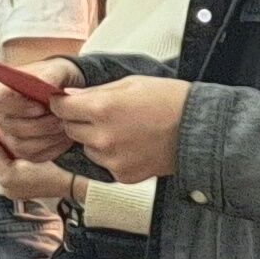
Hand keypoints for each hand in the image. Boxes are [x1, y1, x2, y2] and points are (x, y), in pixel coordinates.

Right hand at [0, 54, 78, 161]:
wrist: (63, 93)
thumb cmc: (56, 78)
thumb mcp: (58, 70)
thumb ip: (51, 76)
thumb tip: (48, 86)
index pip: (0, 101)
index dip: (20, 107)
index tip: (41, 107)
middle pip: (11, 127)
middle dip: (40, 126)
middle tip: (61, 119)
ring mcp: (7, 134)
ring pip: (22, 146)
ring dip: (47, 139)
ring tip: (65, 127)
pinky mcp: (21, 149)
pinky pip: (33, 157)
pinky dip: (52, 149)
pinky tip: (65, 138)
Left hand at [0, 156, 76, 207]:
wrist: (68, 184)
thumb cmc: (55, 166)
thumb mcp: (32, 150)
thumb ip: (12, 144)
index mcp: (7, 175)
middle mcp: (4, 186)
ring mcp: (10, 191)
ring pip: (1, 166)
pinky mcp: (16, 193)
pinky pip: (7, 174)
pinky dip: (6, 163)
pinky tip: (6, 154)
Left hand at [55, 74, 187, 183]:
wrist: (199, 130)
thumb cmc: (169, 100)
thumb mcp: (130, 83)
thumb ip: (95, 91)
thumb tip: (69, 95)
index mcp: (102, 108)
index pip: (61, 109)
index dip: (63, 104)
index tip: (68, 102)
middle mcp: (102, 137)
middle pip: (70, 130)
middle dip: (79, 121)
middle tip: (101, 114)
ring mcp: (111, 160)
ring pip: (87, 148)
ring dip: (95, 140)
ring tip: (122, 130)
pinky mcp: (122, 175)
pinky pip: (104, 164)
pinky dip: (112, 156)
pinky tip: (132, 145)